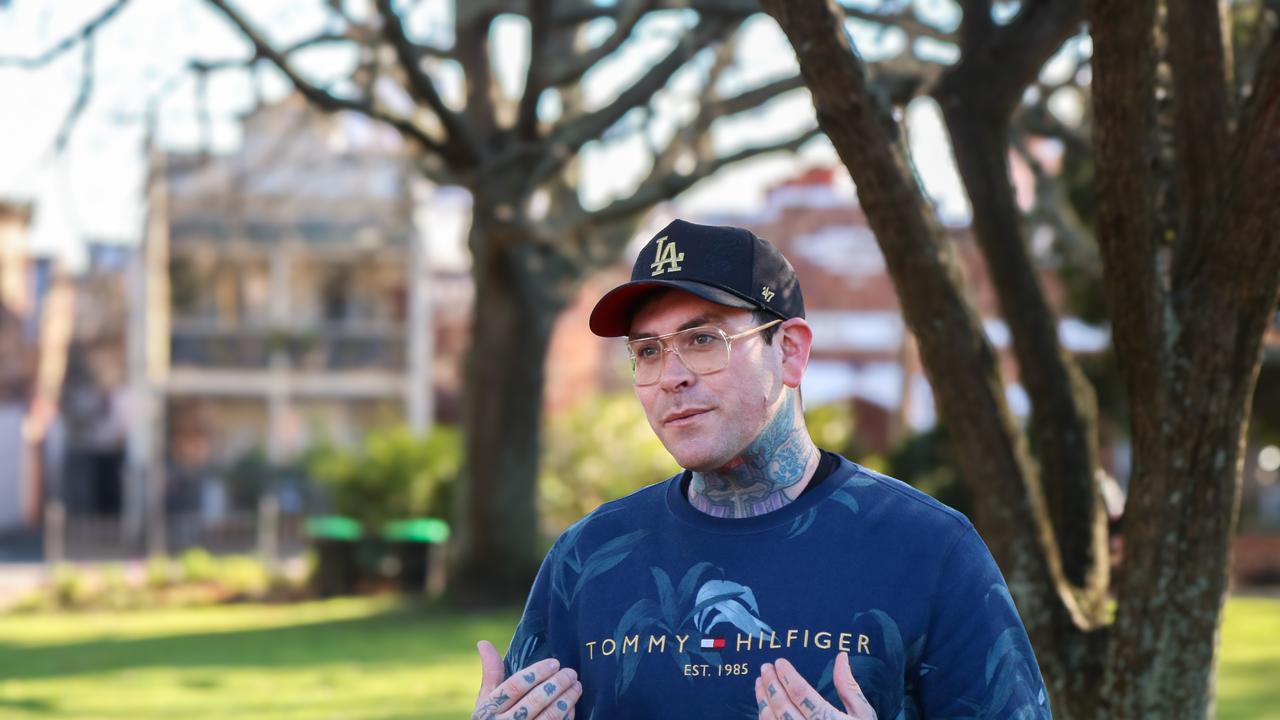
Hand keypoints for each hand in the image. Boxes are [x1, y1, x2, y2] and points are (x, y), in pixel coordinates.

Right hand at [472, 640, 580, 719]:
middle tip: (570, 672)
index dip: (536, 673)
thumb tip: (483, 642)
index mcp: (489, 709)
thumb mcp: (485, 699)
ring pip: (548, 717)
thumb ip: (491, 673)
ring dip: (566, 699)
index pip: (514, 686)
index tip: (554, 662)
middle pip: (534, 700)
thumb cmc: (492, 718)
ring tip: (577, 686)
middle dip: (556, 684)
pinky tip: (572, 705)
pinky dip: (566, 716)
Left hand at [754, 653, 877, 719]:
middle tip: (765, 668)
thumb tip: (841, 656)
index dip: (787, 676)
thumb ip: (848, 686)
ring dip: (763, 700)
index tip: (779, 662)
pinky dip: (764, 717)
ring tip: (759, 683)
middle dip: (771, 684)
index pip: (801, 694)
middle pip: (783, 706)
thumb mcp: (862, 713)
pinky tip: (764, 706)